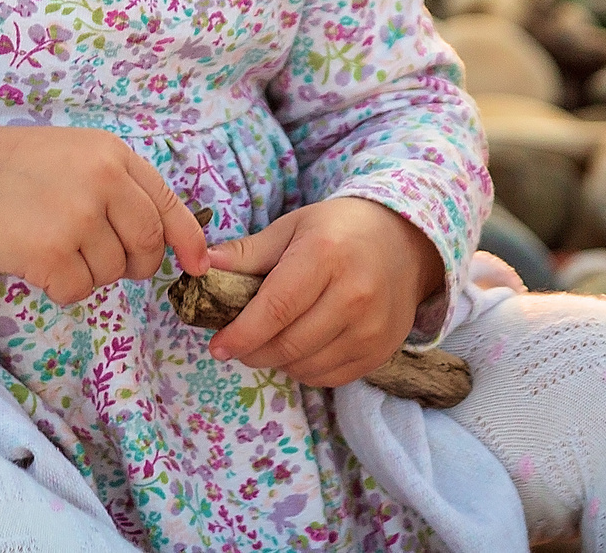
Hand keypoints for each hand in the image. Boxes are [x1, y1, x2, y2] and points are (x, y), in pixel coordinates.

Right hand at [0, 125, 210, 304]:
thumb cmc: (21, 169)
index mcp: (114, 156)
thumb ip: (122, 188)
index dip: (188, 241)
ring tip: (55, 246)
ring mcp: (77, 218)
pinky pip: (77, 291)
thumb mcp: (80, 157)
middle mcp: (102, 182)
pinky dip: (61, 287)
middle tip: (102, 259)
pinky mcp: (50, 252)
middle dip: (134, 265)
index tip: (197, 265)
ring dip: (88, 273)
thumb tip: (169, 244)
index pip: (167, 204)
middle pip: (147, 247)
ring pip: (110, 273)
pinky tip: (38, 262)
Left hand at [203, 198, 444, 388]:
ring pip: (306, 367)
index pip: (275, 309)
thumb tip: (201, 268)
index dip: (241, 333)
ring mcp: (372, 328)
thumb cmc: (338, 230)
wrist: (404, 242)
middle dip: (253, 351)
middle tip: (237, 344)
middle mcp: (354, 295)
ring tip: (271, 340)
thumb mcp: (291, 228)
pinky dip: (305, 369)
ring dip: (278, 361)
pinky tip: (300, 347)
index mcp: (325, 255)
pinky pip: (329, 377)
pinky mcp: (381, 351)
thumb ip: (247, 253)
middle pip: (288, 344)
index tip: (217, 346)